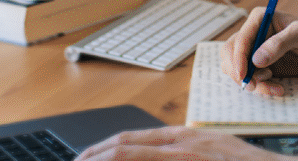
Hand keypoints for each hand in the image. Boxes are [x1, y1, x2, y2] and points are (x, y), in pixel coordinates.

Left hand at [75, 126, 297, 160]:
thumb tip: (155, 157)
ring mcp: (190, 156)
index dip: (102, 150)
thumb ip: (184, 155)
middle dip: (93, 158)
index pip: (131, 140)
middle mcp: (183, 144)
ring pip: (132, 157)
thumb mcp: (213, 153)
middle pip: (124, 147)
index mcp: (185, 138)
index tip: (84, 159)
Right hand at [220, 8, 297, 95]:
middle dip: (240, 72)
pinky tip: (278, 88)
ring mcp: (256, 52)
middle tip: (255, 85)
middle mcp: (254, 34)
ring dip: (251, 81)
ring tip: (273, 85)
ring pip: (238, 69)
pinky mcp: (262, 67)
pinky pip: (252, 79)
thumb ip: (280, 44)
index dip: (238, 57)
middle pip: (230, 54)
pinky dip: (261, 87)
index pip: (240, 39)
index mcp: (260, 19)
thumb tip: (256, 60)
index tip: (243, 74)